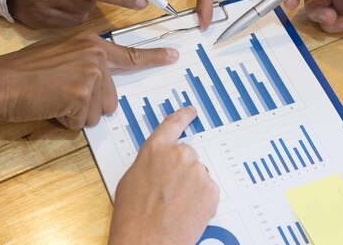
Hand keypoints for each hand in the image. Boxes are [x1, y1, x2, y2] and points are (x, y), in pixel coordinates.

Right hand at [0, 32, 177, 128]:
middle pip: (110, 99)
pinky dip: (65, 121)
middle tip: (59, 94)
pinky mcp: (81, 92)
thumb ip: (84, 64)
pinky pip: (82, 122)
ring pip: (98, 113)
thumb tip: (99, 86)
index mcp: (91, 43)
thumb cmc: (23, 73)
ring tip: (53, 98)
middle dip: (87, 106)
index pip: (128, 54)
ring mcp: (90, 72)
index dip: (153, 57)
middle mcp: (95, 54)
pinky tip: (49, 106)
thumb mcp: (60, 57)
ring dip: (76, 114)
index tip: (174, 55)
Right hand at [109, 107, 218, 244]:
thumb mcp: (131, 179)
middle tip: (169, 193)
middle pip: (187, 156)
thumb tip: (158, 162)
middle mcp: (179, 155)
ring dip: (191, 187)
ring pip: (198, 175)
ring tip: (174, 206)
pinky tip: (185, 212)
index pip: (173, 124)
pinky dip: (201, 201)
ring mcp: (197, 172)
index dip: (183, 116)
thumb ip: (149, 162)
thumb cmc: (133, 216)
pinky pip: (208, 191)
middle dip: (181, 171)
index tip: (191, 112)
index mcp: (155, 149)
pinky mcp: (211, 190)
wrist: (146, 242)